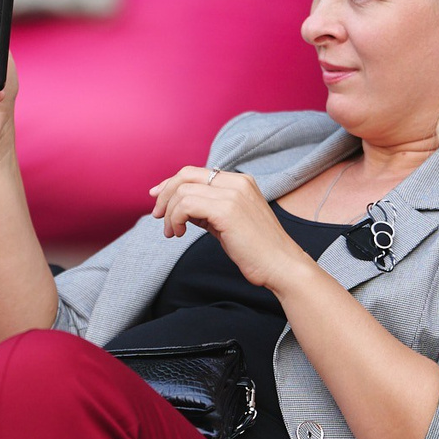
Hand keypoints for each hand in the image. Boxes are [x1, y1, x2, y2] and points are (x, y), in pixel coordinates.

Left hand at [149, 166, 316, 294]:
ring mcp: (233, 194)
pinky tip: (178, 233)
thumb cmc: (255, 250)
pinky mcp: (227, 210)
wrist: (281, 266)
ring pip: (183, 191)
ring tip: (172, 232)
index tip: (157, 199)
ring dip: (169, 213)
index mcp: (240, 181)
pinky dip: (175, 218)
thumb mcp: (228, 222)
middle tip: (157, 216)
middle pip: (185, 175)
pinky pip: (186, 205)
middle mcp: (237, 182)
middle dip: (165, 195)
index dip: (171, 184)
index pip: (195, 172)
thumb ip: (207, 210)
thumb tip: (179, 206)